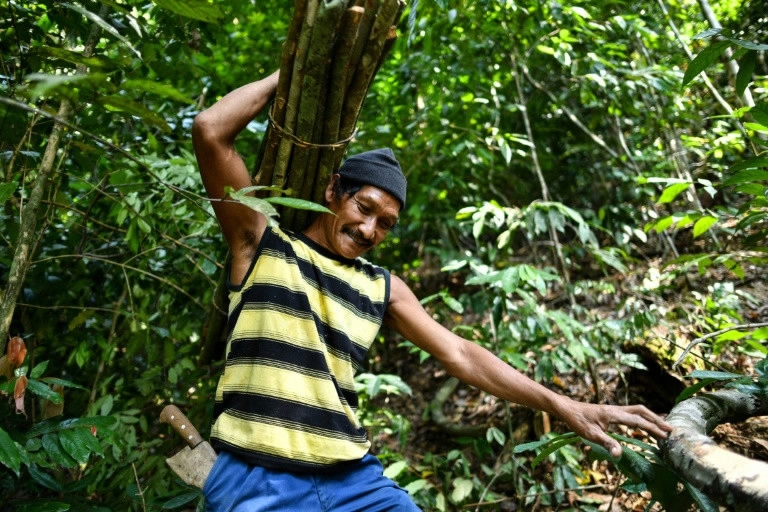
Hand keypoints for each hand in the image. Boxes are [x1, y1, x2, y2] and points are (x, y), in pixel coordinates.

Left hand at [557, 400, 672, 457]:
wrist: (568, 409)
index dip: (652, 428)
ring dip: (651, 417)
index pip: (637, 421)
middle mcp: (616, 409)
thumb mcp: (590, 435)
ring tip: (663, 427)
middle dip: (657, 420)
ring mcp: (615, 409)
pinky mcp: (612, 411)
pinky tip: (645, 424)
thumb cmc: (578, 421)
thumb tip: (619, 455)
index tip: (665, 436)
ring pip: (637, 410)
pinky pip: (632, 412)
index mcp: (613, 414)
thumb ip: (606, 443)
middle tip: (671, 430)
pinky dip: (643, 417)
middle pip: (641, 411)